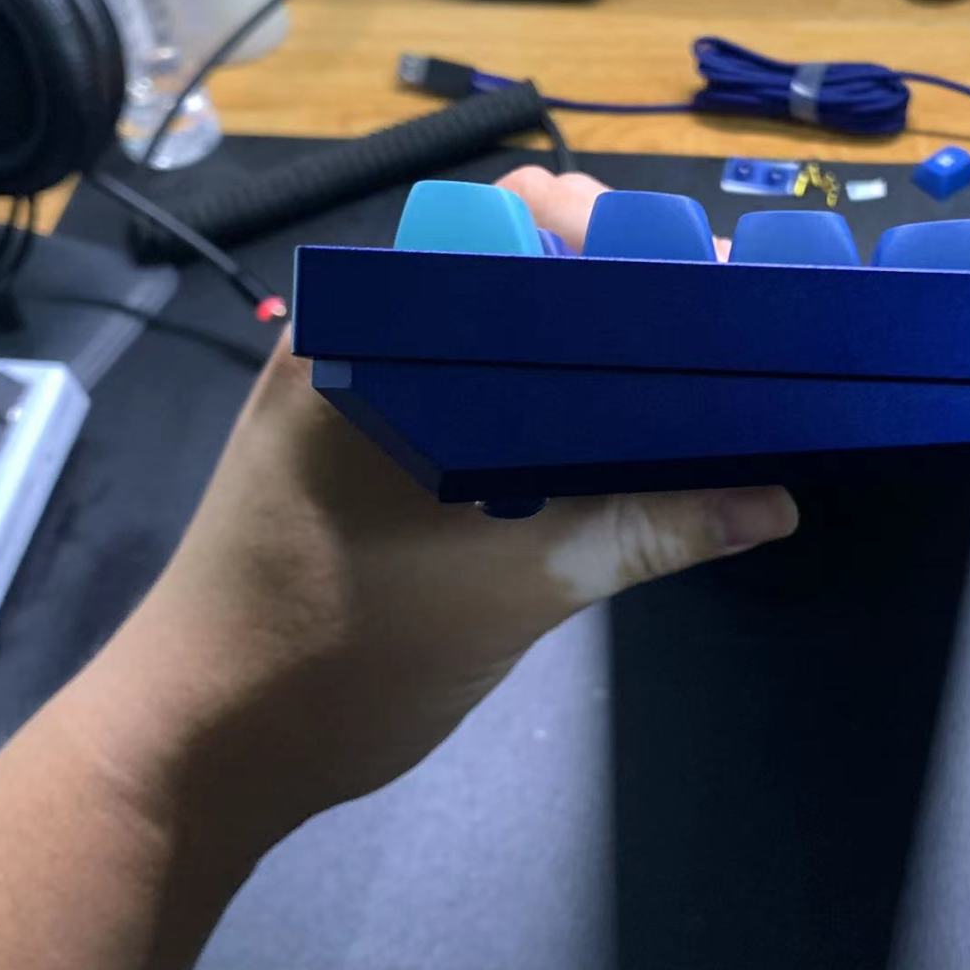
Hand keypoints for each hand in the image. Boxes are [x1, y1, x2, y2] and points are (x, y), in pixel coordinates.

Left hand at [88, 166, 795, 843]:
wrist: (198, 749)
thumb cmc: (333, 656)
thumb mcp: (512, 592)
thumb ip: (644, 533)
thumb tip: (772, 500)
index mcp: (375, 331)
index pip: (515, 220)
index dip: (622, 235)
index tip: (709, 281)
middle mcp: (358, 334)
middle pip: (514, 266)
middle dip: (620, 292)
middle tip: (721, 343)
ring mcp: (353, 391)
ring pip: (494, 331)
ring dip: (584, 353)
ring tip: (688, 387)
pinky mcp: (359, 446)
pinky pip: (469, 390)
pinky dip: (542, 403)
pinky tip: (613, 444)